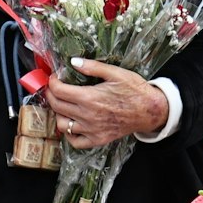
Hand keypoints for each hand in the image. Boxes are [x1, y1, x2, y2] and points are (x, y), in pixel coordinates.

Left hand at [41, 58, 167, 150]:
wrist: (151, 110)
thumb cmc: (135, 90)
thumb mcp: (115, 72)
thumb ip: (92, 67)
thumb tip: (73, 61)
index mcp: (90, 98)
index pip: (58, 91)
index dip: (52, 82)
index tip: (54, 77)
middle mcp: (88, 116)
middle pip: (56, 106)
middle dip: (51, 94)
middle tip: (54, 88)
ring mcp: (92, 130)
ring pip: (62, 125)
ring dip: (58, 114)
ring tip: (63, 105)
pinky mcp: (98, 139)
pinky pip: (75, 141)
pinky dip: (69, 134)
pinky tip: (72, 124)